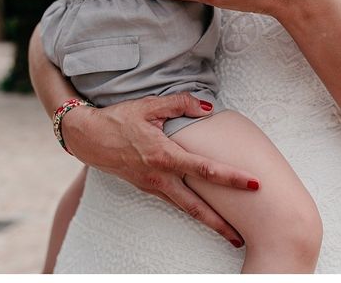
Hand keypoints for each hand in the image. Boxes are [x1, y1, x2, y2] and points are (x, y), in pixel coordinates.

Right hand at [62, 92, 259, 247]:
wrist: (87, 137)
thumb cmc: (119, 120)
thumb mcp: (150, 105)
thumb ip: (181, 104)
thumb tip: (208, 108)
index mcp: (164, 156)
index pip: (205, 170)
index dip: (231, 177)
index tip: (253, 183)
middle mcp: (159, 177)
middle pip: (195, 206)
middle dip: (219, 223)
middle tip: (242, 236)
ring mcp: (152, 186)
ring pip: (184, 209)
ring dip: (207, 221)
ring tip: (228, 232)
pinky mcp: (147, 188)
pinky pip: (173, 201)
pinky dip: (191, 210)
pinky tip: (204, 213)